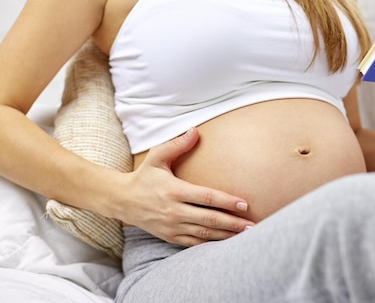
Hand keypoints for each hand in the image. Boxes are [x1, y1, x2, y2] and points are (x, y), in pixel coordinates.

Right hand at [116, 128, 254, 246]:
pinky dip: (210, 243)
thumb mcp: (157, 157)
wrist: (122, 201)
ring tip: (245, 235)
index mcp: (174, 191)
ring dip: (226, 235)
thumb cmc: (143, 176)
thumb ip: (177, 144)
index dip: (226, 201)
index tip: (244, 204)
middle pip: (209, 219)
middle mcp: (174, 211)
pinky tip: (226, 243)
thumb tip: (195, 130)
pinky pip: (194, 243)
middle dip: (232, 223)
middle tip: (252, 225)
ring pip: (204, 233)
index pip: (206, 197)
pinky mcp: (170, 237)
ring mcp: (172, 226)